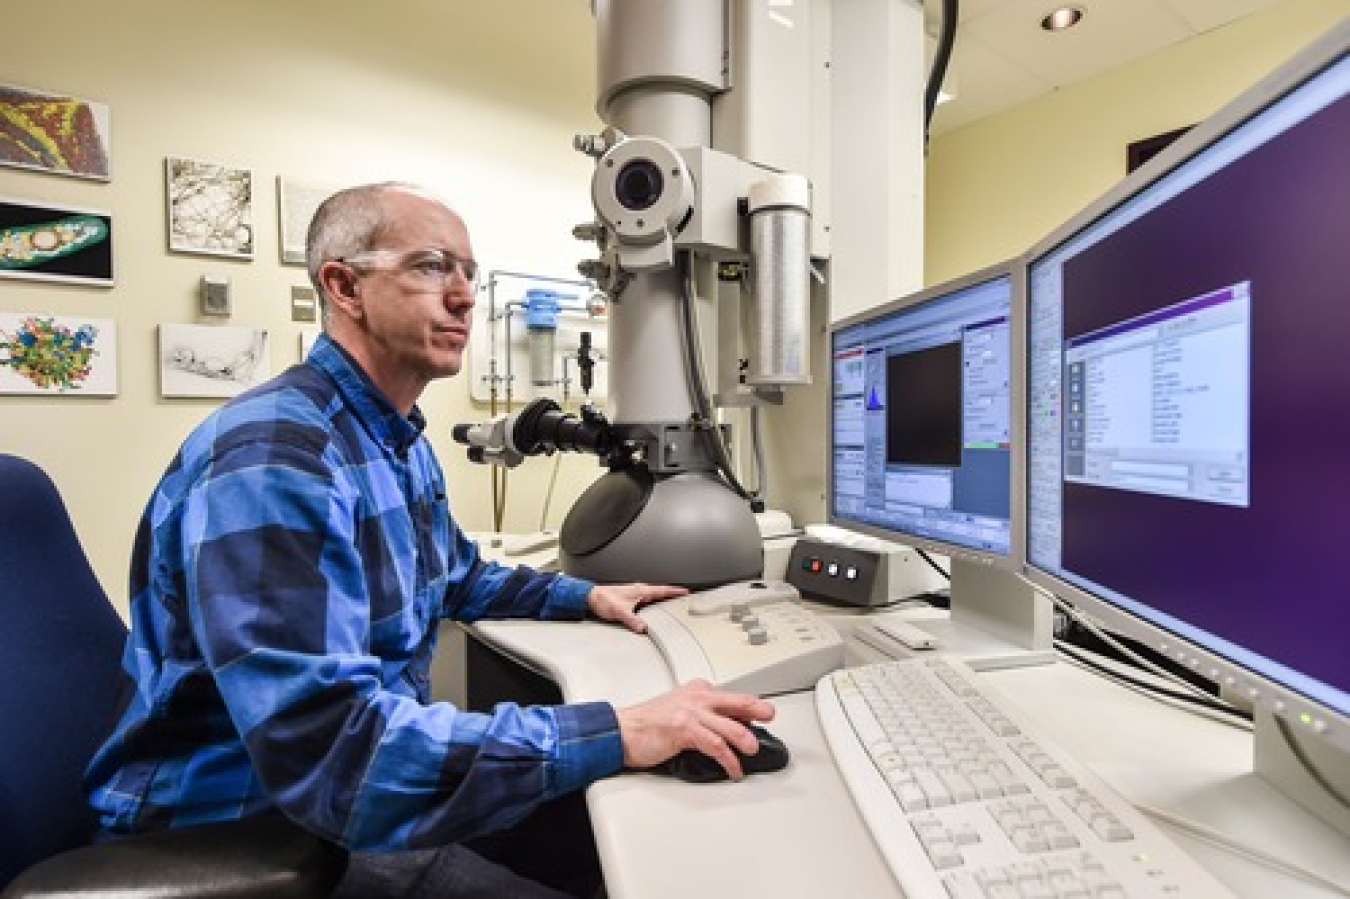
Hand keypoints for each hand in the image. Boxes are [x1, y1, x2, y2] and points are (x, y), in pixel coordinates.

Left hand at [586, 582, 687, 633]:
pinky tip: (653, 611)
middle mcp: (639, 591)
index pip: (662, 590)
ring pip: (653, 597)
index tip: (686, 591)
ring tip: (671, 605)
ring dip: (662, 600)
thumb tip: (644, 628)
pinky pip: (646, 602)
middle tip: (682, 599)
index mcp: (640, 590)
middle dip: (672, 595)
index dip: (675, 591)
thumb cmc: (603, 599)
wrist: (590, 597)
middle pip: (660, 593)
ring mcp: (635, 595)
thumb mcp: (619, 611)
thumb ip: (632, 619)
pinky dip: (653, 605)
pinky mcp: (630, 600)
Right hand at [615, 680, 774, 780]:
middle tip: (770, 716)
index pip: (730, 695)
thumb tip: (729, 728)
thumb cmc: (648, 724)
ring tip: (752, 750)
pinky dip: (728, 759)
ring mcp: (691, 712)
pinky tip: (733, 768)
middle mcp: (697, 697)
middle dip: (758, 709)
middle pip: (737, 701)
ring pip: (729, 725)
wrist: (622, 731)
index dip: (749, 706)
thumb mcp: (680, 710)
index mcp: (697, 690)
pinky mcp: (685, 730)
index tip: (761, 713)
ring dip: (745, 740)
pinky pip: (715, 745)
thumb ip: (704, 715)